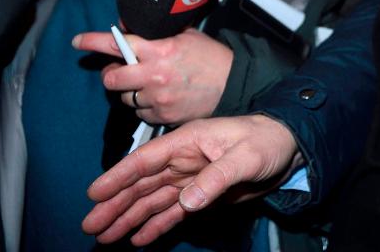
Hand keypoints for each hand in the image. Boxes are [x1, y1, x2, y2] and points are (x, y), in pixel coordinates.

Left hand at [72, 28, 234, 125]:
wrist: (234, 85)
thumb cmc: (211, 58)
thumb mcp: (185, 35)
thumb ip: (156, 31)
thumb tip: (128, 26)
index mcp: (159, 49)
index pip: (117, 43)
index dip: (93, 41)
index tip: (79, 40)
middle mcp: (154, 74)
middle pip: (111, 78)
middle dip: (112, 73)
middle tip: (120, 70)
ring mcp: (157, 98)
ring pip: (125, 98)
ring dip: (129, 91)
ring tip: (147, 84)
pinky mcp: (162, 117)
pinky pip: (140, 113)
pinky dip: (144, 106)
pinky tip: (158, 98)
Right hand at [82, 115, 301, 245]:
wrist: (289, 149)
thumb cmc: (267, 141)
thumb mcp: (245, 156)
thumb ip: (216, 177)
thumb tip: (186, 202)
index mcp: (188, 141)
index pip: (146, 159)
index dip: (119, 176)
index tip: (95, 194)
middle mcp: (183, 160)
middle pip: (141, 184)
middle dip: (115, 204)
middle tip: (91, 225)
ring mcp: (190, 178)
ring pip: (152, 200)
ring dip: (128, 218)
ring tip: (105, 236)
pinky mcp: (201, 194)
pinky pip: (172, 211)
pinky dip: (154, 225)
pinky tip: (137, 238)